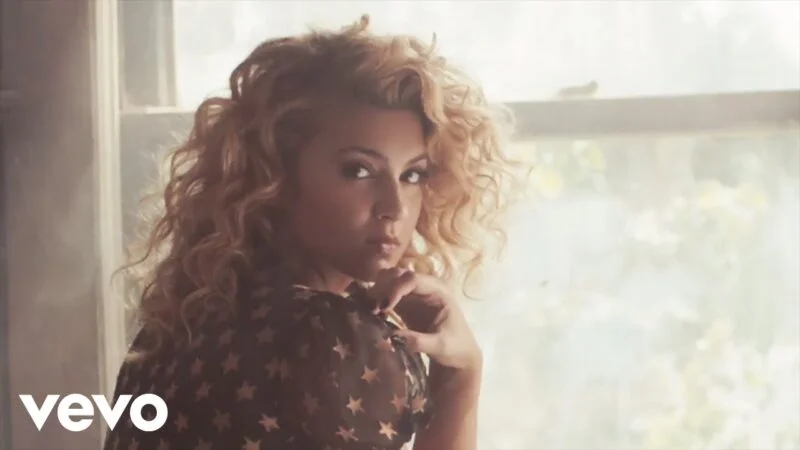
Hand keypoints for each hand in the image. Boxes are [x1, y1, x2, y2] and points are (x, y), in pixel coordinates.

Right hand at [366, 268, 481, 371]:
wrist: (458, 356)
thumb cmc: (455, 348)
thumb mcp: (440, 346)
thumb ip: (418, 341)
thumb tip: (392, 338)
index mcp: (439, 291)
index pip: (413, 279)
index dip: (395, 289)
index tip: (384, 307)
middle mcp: (425, 287)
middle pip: (399, 274)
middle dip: (383, 287)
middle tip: (372, 307)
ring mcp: (415, 294)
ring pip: (390, 280)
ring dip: (377, 291)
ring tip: (370, 311)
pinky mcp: (405, 304)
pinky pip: (386, 294)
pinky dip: (376, 300)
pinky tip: (371, 314)